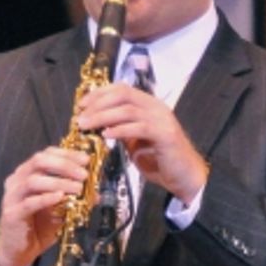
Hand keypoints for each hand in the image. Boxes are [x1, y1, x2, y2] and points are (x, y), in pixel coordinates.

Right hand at [0, 146, 88, 265]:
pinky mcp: (12, 214)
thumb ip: (74, 199)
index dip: (67, 154)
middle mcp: (16, 180)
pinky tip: (60, 198)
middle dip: (64, 165)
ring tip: (78, 189)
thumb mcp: (60, 210)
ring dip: (59, 182)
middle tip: (83, 174)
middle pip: (39, 161)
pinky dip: (46, 198)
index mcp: (27, 173)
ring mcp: (12, 196)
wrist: (18, 252)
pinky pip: (29, 203)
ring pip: (33, 180)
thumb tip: (96, 194)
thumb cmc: (37, 228)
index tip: (86, 160)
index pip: (46, 154)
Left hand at [76, 82, 207, 203]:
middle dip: (98, 103)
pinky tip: (106, 135)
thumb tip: (95, 123)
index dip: (99, 93)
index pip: (121, 89)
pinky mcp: (165, 134)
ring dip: (103, 116)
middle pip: (123, 95)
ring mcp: (162, 119)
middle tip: (80, 116)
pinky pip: (139, 127)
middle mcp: (156, 107)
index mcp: (149, 105)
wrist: (185, 176)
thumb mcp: (135, 141)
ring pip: (128, 109)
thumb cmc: (160, 160)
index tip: (81, 104)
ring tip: (86, 126)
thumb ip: (121, 129)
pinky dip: (120, 130)